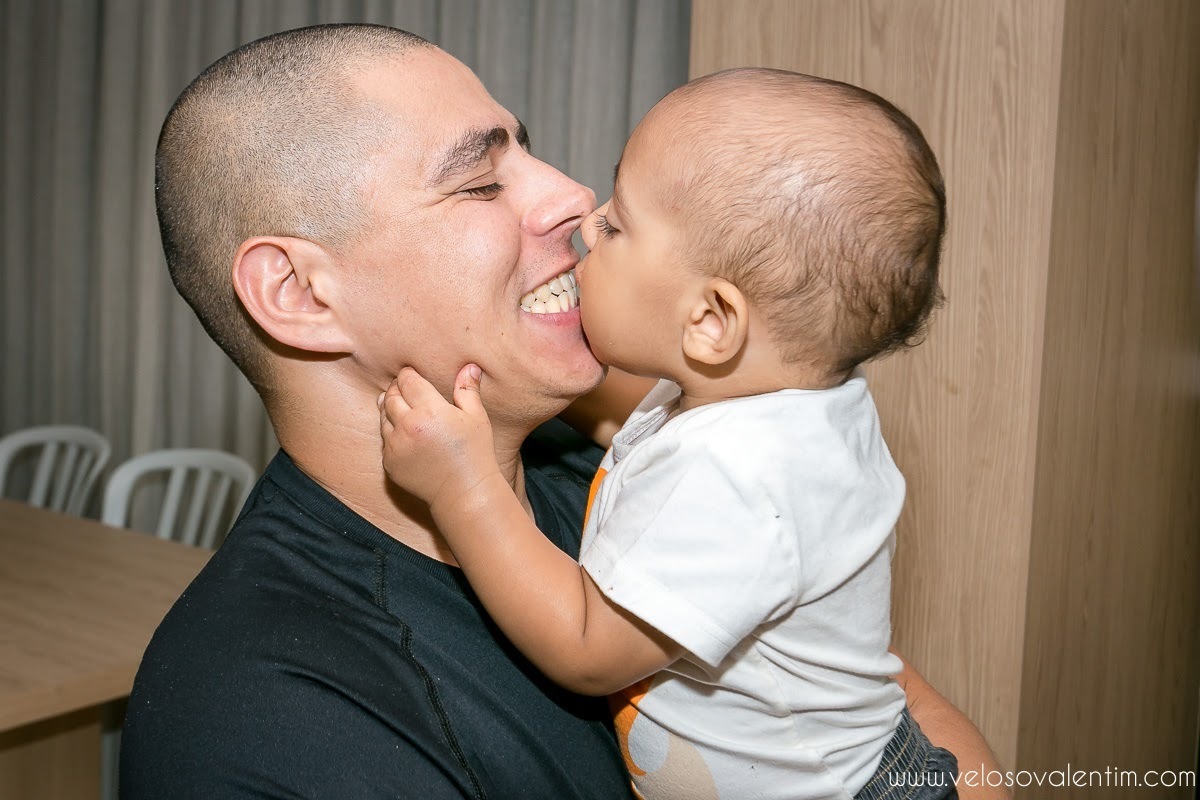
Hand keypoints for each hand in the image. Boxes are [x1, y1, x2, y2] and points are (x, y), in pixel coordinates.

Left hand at [379, 364, 500, 512]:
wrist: (464, 492)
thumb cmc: (475, 453)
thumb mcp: (476, 418)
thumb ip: (467, 390)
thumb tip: (469, 366)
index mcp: (429, 411)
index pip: (408, 381)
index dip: (408, 374)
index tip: (412, 373)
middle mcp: (407, 426)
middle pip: (391, 395)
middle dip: (397, 388)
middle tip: (405, 388)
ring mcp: (395, 446)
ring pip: (383, 416)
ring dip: (390, 409)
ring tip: (403, 407)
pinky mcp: (389, 463)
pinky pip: (384, 439)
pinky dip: (391, 432)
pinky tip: (406, 433)